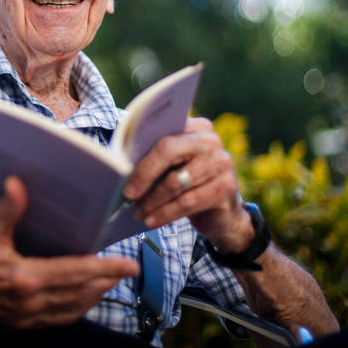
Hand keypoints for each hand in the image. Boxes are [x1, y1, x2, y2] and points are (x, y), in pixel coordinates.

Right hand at [0, 176, 138, 327]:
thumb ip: (6, 207)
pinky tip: (75, 299)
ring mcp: (21, 318)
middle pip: (80, 295)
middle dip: (105, 282)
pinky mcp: (13, 325)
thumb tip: (19, 182)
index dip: (106, 268)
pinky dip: (71, 310)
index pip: (77, 272)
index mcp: (25, 278)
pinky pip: (53, 321)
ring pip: (69, 311)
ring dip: (91, 298)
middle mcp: (28, 304)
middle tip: (124, 271)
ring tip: (104, 283)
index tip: (131, 265)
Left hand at [122, 118, 253, 252]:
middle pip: (169, 151)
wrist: (223, 215)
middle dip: (144, 174)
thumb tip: (121, 165)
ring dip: (153, 200)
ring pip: (177, 181)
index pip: (163, 134)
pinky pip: (188, 202)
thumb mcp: (173, 168)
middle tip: (128, 194)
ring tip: (137, 212)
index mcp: (195, 127)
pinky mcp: (226, 187)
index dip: (141, 153)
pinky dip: (166, 213)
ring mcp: (222, 162)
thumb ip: (155, 158)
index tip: (121, 171)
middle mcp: (210, 140)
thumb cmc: (188, 185)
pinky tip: (152, 220)